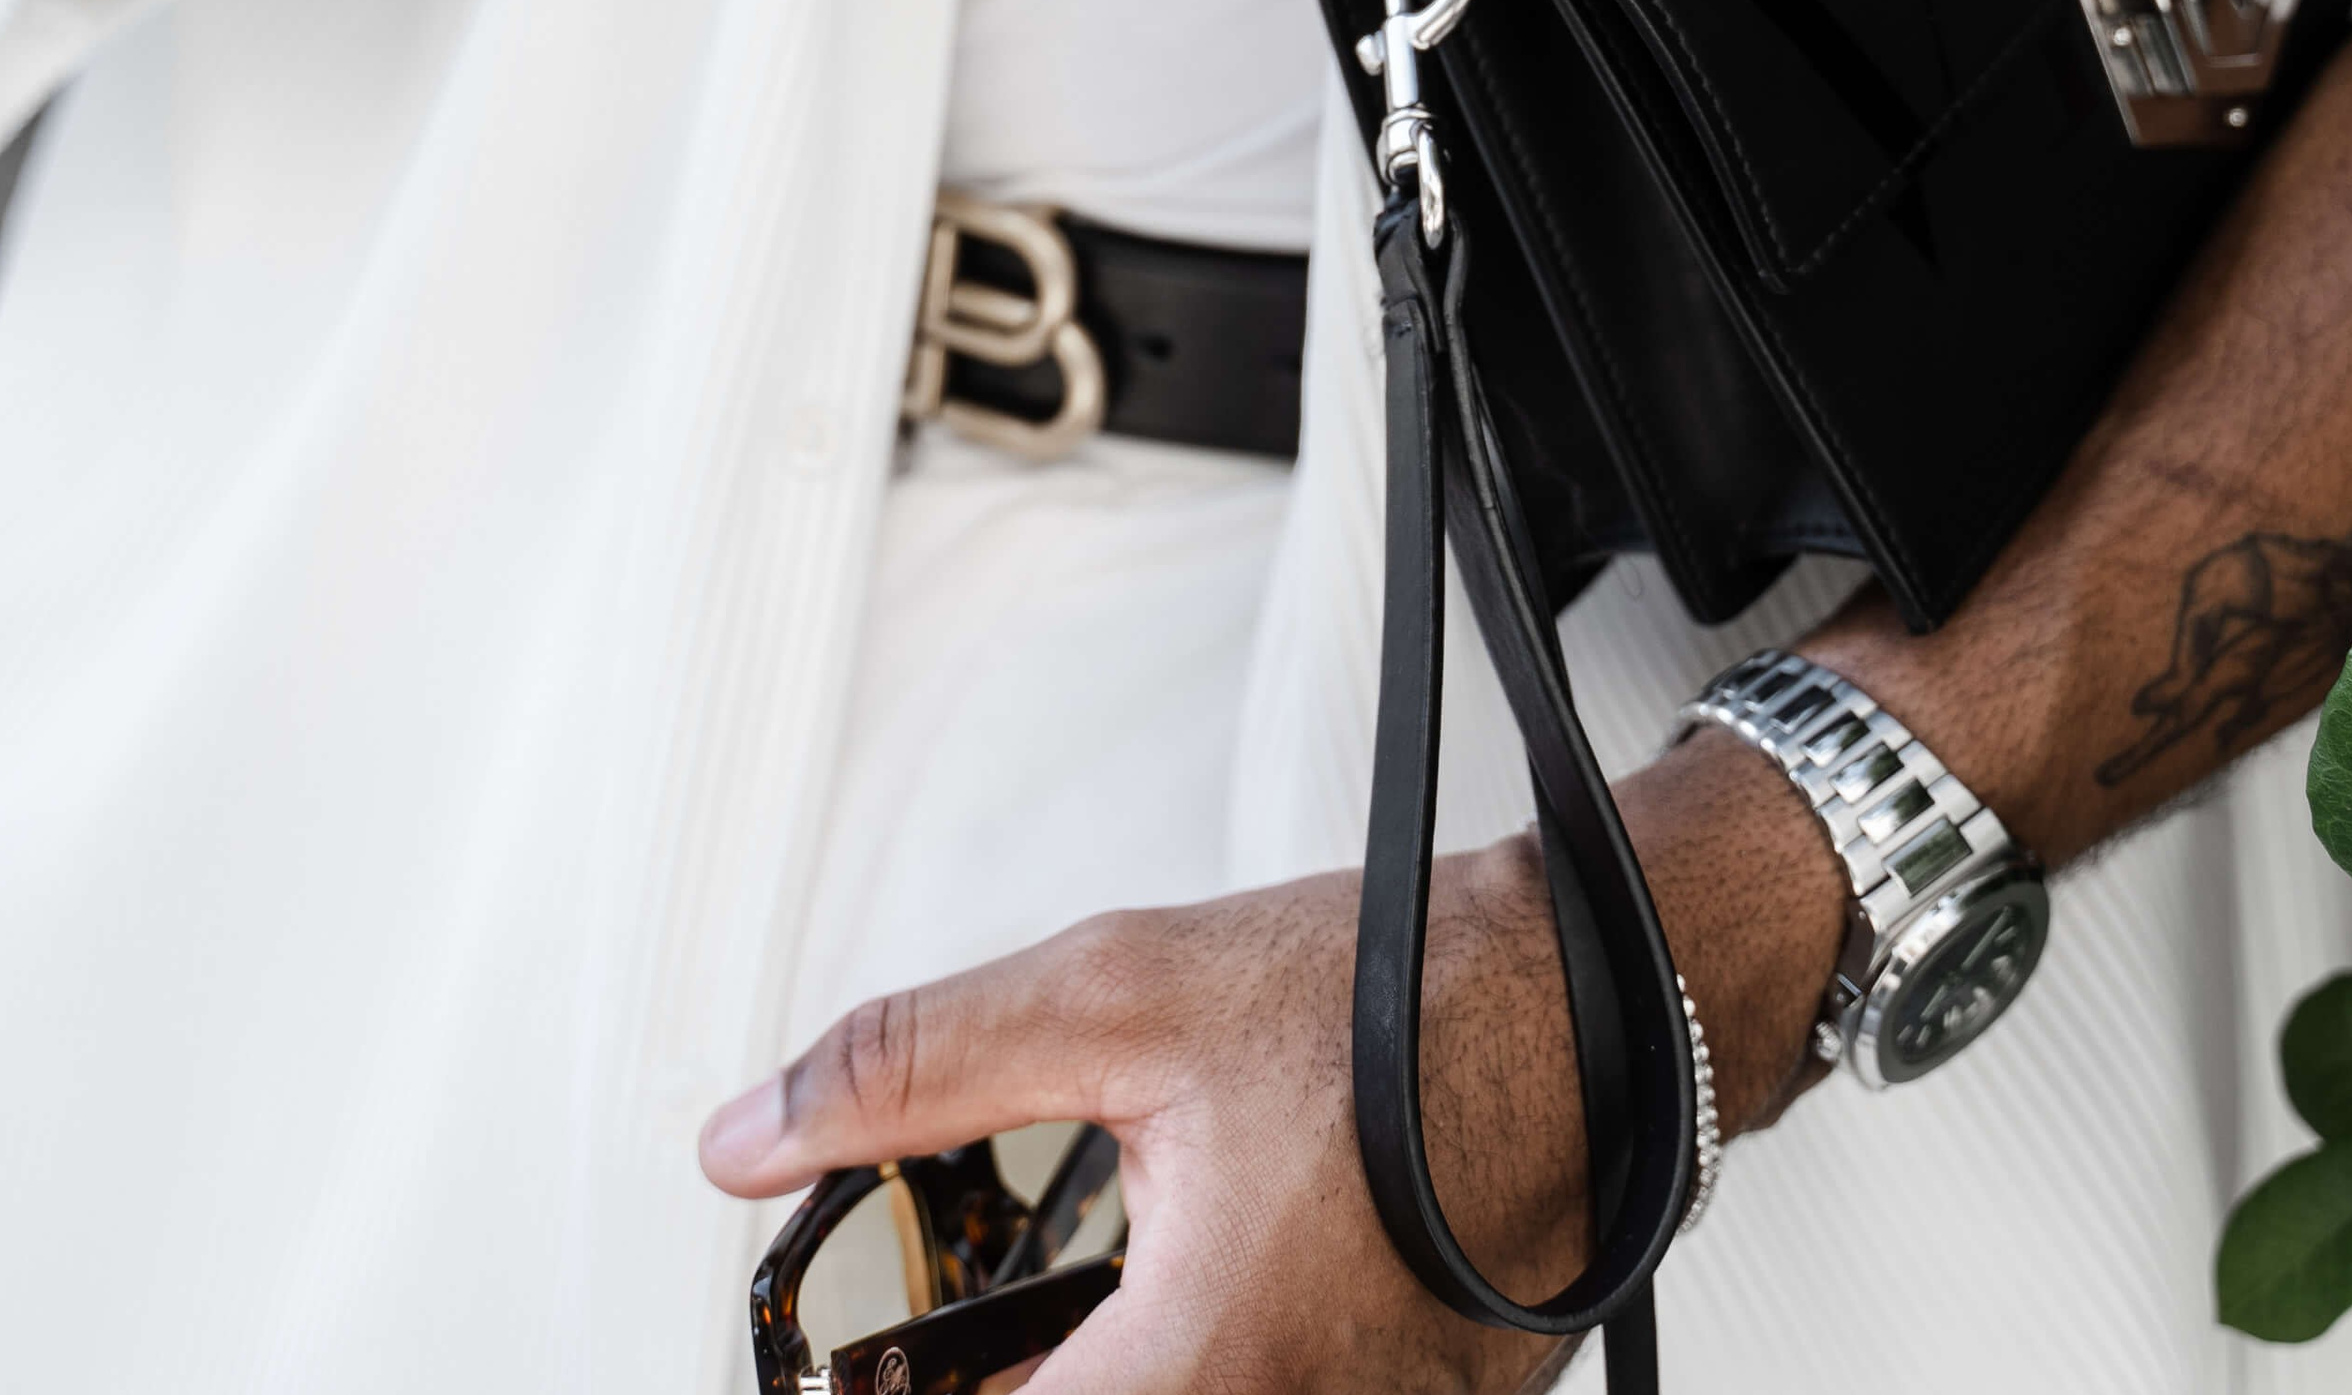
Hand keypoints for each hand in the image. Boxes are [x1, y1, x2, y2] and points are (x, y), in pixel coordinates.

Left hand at [699, 736, 1843, 1394]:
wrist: (1599, 1000)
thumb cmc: (1399, 1000)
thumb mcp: (1117, 995)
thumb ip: (913, 1071)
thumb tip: (753, 1136)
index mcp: (1195, 1380)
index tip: (841, 1368)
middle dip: (981, 1385)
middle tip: (941, 1323)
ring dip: (1085, 1375)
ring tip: (1054, 1297)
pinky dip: (1179, 1371)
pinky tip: (1164, 1297)